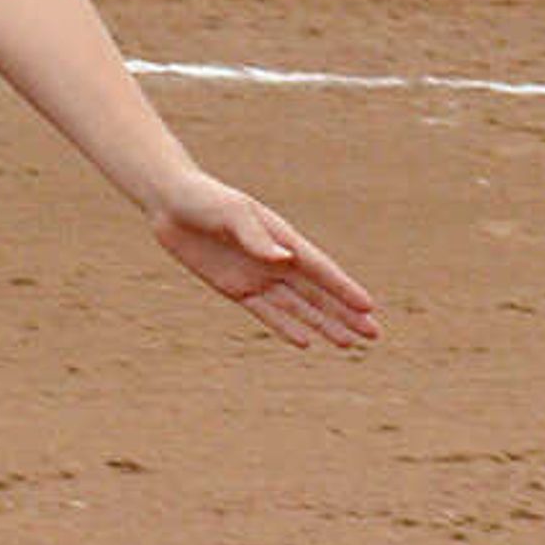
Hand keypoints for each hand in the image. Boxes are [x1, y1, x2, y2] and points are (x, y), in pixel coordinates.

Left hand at [150, 172, 380, 349]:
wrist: (171, 203)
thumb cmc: (205, 200)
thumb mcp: (231, 214)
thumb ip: (256, 238)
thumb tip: (286, 260)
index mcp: (282, 238)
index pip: (321, 270)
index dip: (345, 289)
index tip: (369, 307)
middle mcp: (276, 260)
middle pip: (318, 294)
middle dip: (346, 314)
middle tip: (373, 335)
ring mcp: (258, 276)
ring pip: (299, 308)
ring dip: (324, 325)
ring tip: (348, 344)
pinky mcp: (236, 288)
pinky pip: (267, 313)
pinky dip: (286, 327)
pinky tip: (307, 341)